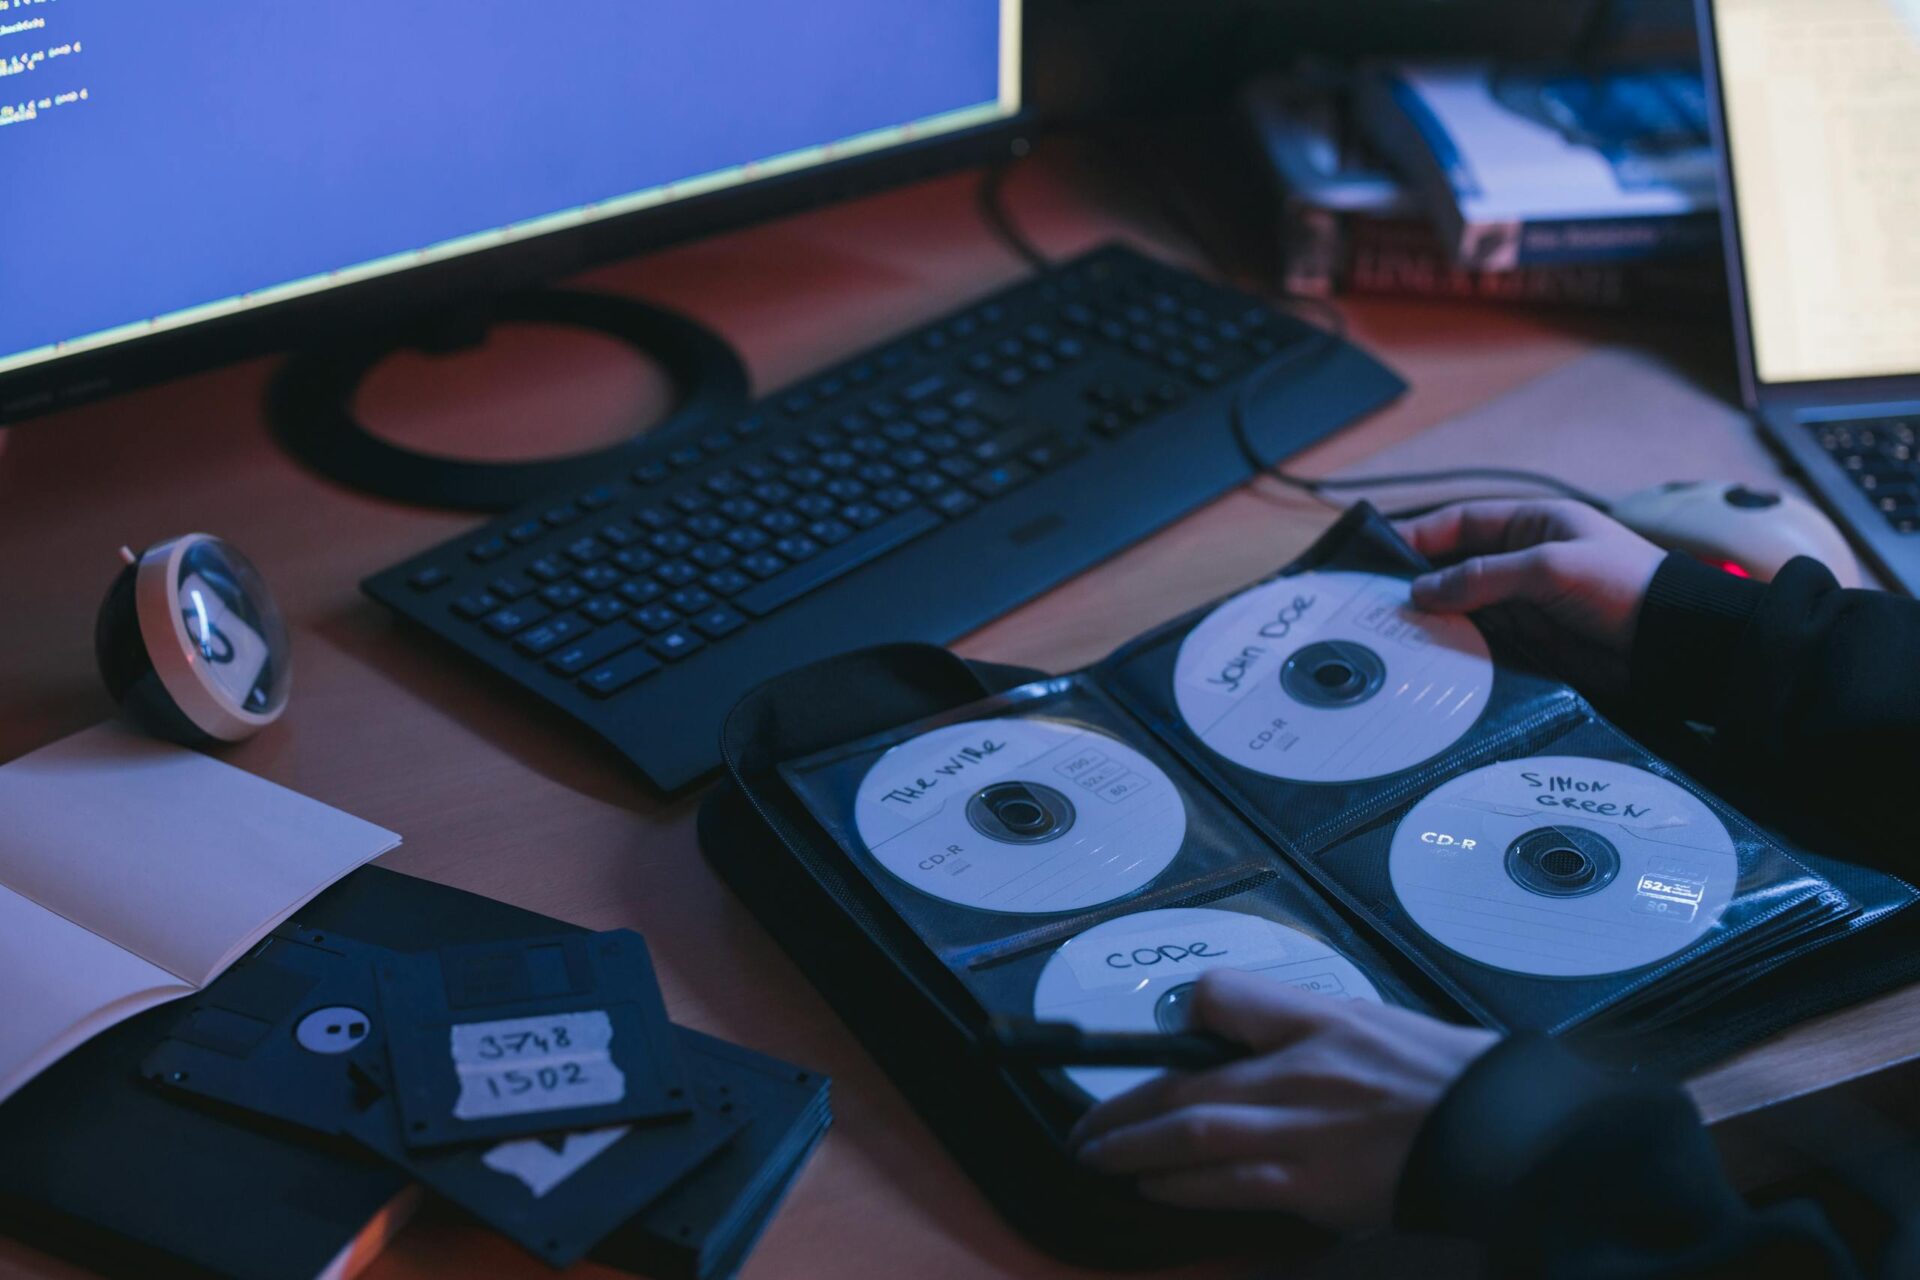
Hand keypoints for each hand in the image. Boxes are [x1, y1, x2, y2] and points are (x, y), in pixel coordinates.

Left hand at [1069, 970, 1495, 1229]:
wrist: (1500, 1130)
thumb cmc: (1436, 1074)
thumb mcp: (1361, 1017)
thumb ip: (1289, 1018)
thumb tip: (1216, 1015)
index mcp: (1314, 1024)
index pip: (1223, 999)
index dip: (1179, 1016)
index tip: (1150, 1042)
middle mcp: (1300, 1076)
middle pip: (1187, 1086)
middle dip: (1125, 1109)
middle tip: (1085, 1127)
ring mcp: (1304, 1135)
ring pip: (1196, 1138)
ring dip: (1136, 1150)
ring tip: (1100, 1157)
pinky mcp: (1317, 1187)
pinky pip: (1233, 1187)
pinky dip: (1185, 1188)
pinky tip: (1156, 1188)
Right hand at [1395, 500, 1664, 695]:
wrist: (1671, 644)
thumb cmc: (1623, 586)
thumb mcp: (1548, 567)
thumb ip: (1482, 577)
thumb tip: (1423, 591)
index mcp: (1534, 523)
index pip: (1462, 522)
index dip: (1421, 535)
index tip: (1380, 554)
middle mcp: (1525, 559)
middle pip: (1456, 566)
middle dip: (1421, 580)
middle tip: (1379, 600)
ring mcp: (1526, 601)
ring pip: (1465, 605)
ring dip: (1436, 616)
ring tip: (1397, 630)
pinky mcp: (1531, 639)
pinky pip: (1482, 637)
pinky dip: (1456, 643)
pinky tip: (1432, 652)